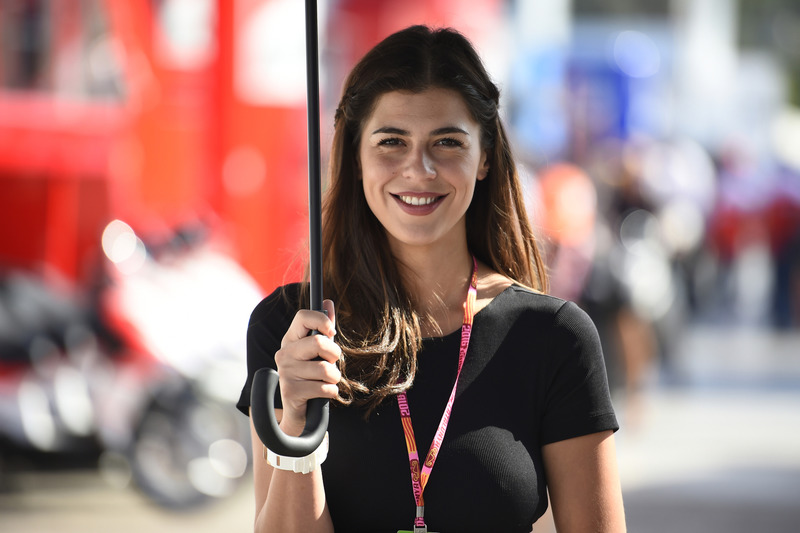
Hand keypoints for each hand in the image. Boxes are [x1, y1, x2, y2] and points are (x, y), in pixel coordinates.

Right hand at [275, 299, 340, 436]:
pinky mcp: (290, 391)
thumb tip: (328, 302)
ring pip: (325, 369)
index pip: (303, 316)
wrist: (298, 413)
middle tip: (332, 363)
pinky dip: (331, 392)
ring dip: (334, 378)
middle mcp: (284, 353)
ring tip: (328, 381)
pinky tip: (324, 393)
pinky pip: (324, 388)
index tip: (332, 332)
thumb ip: (323, 328)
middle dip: (334, 354)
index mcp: (291, 340)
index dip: (322, 320)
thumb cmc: (310, 377)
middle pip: (318, 342)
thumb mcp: (317, 352)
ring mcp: (285, 372)